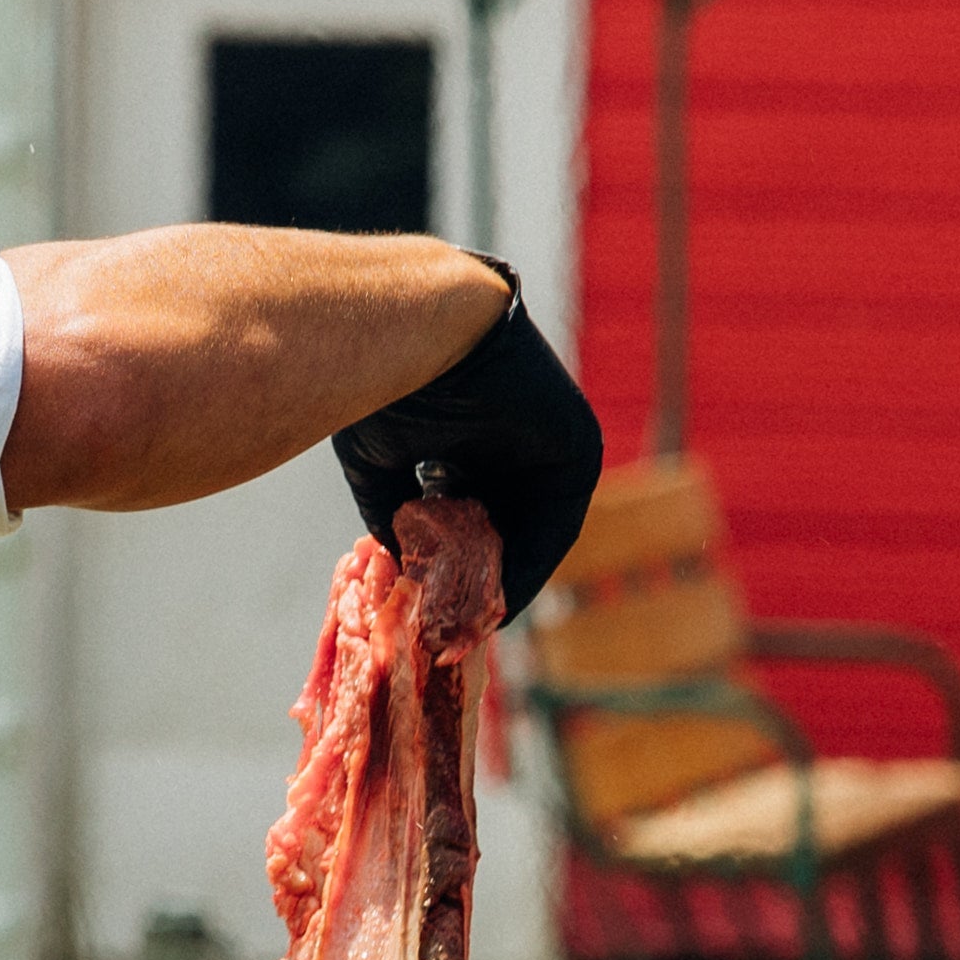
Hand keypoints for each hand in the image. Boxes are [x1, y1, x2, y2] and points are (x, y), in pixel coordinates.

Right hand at [332, 267, 601, 621]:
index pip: (474, 513)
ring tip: (464, 629)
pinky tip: (488, 604)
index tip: (429, 612)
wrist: (411, 326)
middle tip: (448, 633)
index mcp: (480, 433)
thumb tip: (399, 567)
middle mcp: (523, 439)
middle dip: (475, 585)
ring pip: (530, 533)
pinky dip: (524, 569)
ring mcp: (556, 442)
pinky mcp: (578, 449)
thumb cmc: (381, 379)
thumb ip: (395, 512)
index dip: (450, 567)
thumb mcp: (382, 462)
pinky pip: (553, 526)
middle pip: (505, 530)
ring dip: (499, 586)